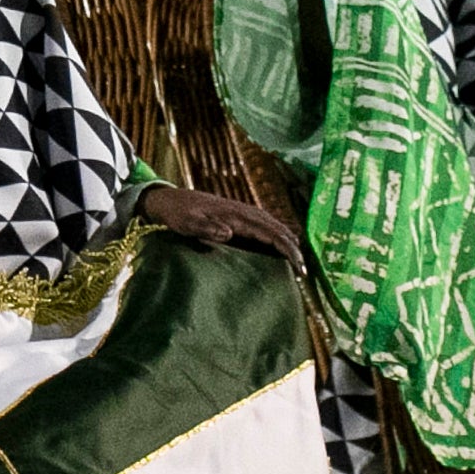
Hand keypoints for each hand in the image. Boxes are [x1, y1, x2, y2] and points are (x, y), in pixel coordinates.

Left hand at [133, 179, 307, 268]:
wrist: (169, 200)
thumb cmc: (178, 214)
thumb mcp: (187, 223)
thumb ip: (205, 227)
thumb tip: (229, 233)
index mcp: (236, 215)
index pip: (270, 233)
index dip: (287, 249)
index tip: (299, 266)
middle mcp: (244, 213)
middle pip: (278, 230)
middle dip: (294, 249)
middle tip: (305, 273)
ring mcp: (243, 214)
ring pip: (274, 227)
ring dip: (288, 243)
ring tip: (299, 264)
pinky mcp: (239, 218)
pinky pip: (265, 228)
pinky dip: (278, 238)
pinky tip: (282, 250)